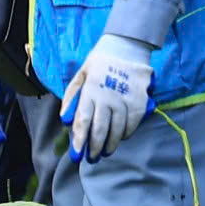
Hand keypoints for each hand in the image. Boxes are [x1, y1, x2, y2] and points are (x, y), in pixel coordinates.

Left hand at [60, 34, 154, 162]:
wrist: (126, 46)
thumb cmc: (99, 63)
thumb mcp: (80, 75)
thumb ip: (72, 97)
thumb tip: (65, 119)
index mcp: (90, 91)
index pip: (83, 122)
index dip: (79, 141)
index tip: (76, 156)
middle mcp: (107, 97)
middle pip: (100, 130)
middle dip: (94, 148)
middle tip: (91, 159)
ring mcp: (125, 100)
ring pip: (117, 130)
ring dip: (110, 145)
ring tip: (105, 152)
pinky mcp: (139, 101)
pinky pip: (132, 124)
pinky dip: (126, 134)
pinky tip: (121, 138)